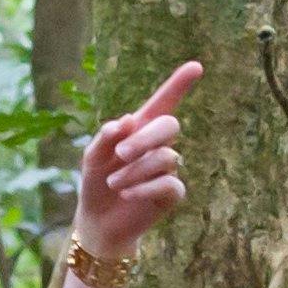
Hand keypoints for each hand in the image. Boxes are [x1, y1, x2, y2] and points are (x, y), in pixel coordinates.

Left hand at [74, 64, 201, 258]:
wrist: (98, 221)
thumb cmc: (95, 182)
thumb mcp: (92, 157)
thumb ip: (106, 137)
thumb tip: (127, 120)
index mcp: (140, 129)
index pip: (163, 102)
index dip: (179, 84)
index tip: (196, 66)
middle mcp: (158, 145)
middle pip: (169, 125)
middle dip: (145, 138)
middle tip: (121, 154)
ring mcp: (168, 169)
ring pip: (165, 157)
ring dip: (135, 170)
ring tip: (113, 183)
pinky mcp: (171, 193)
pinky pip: (169, 183)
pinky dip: (144, 187)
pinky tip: (126, 193)